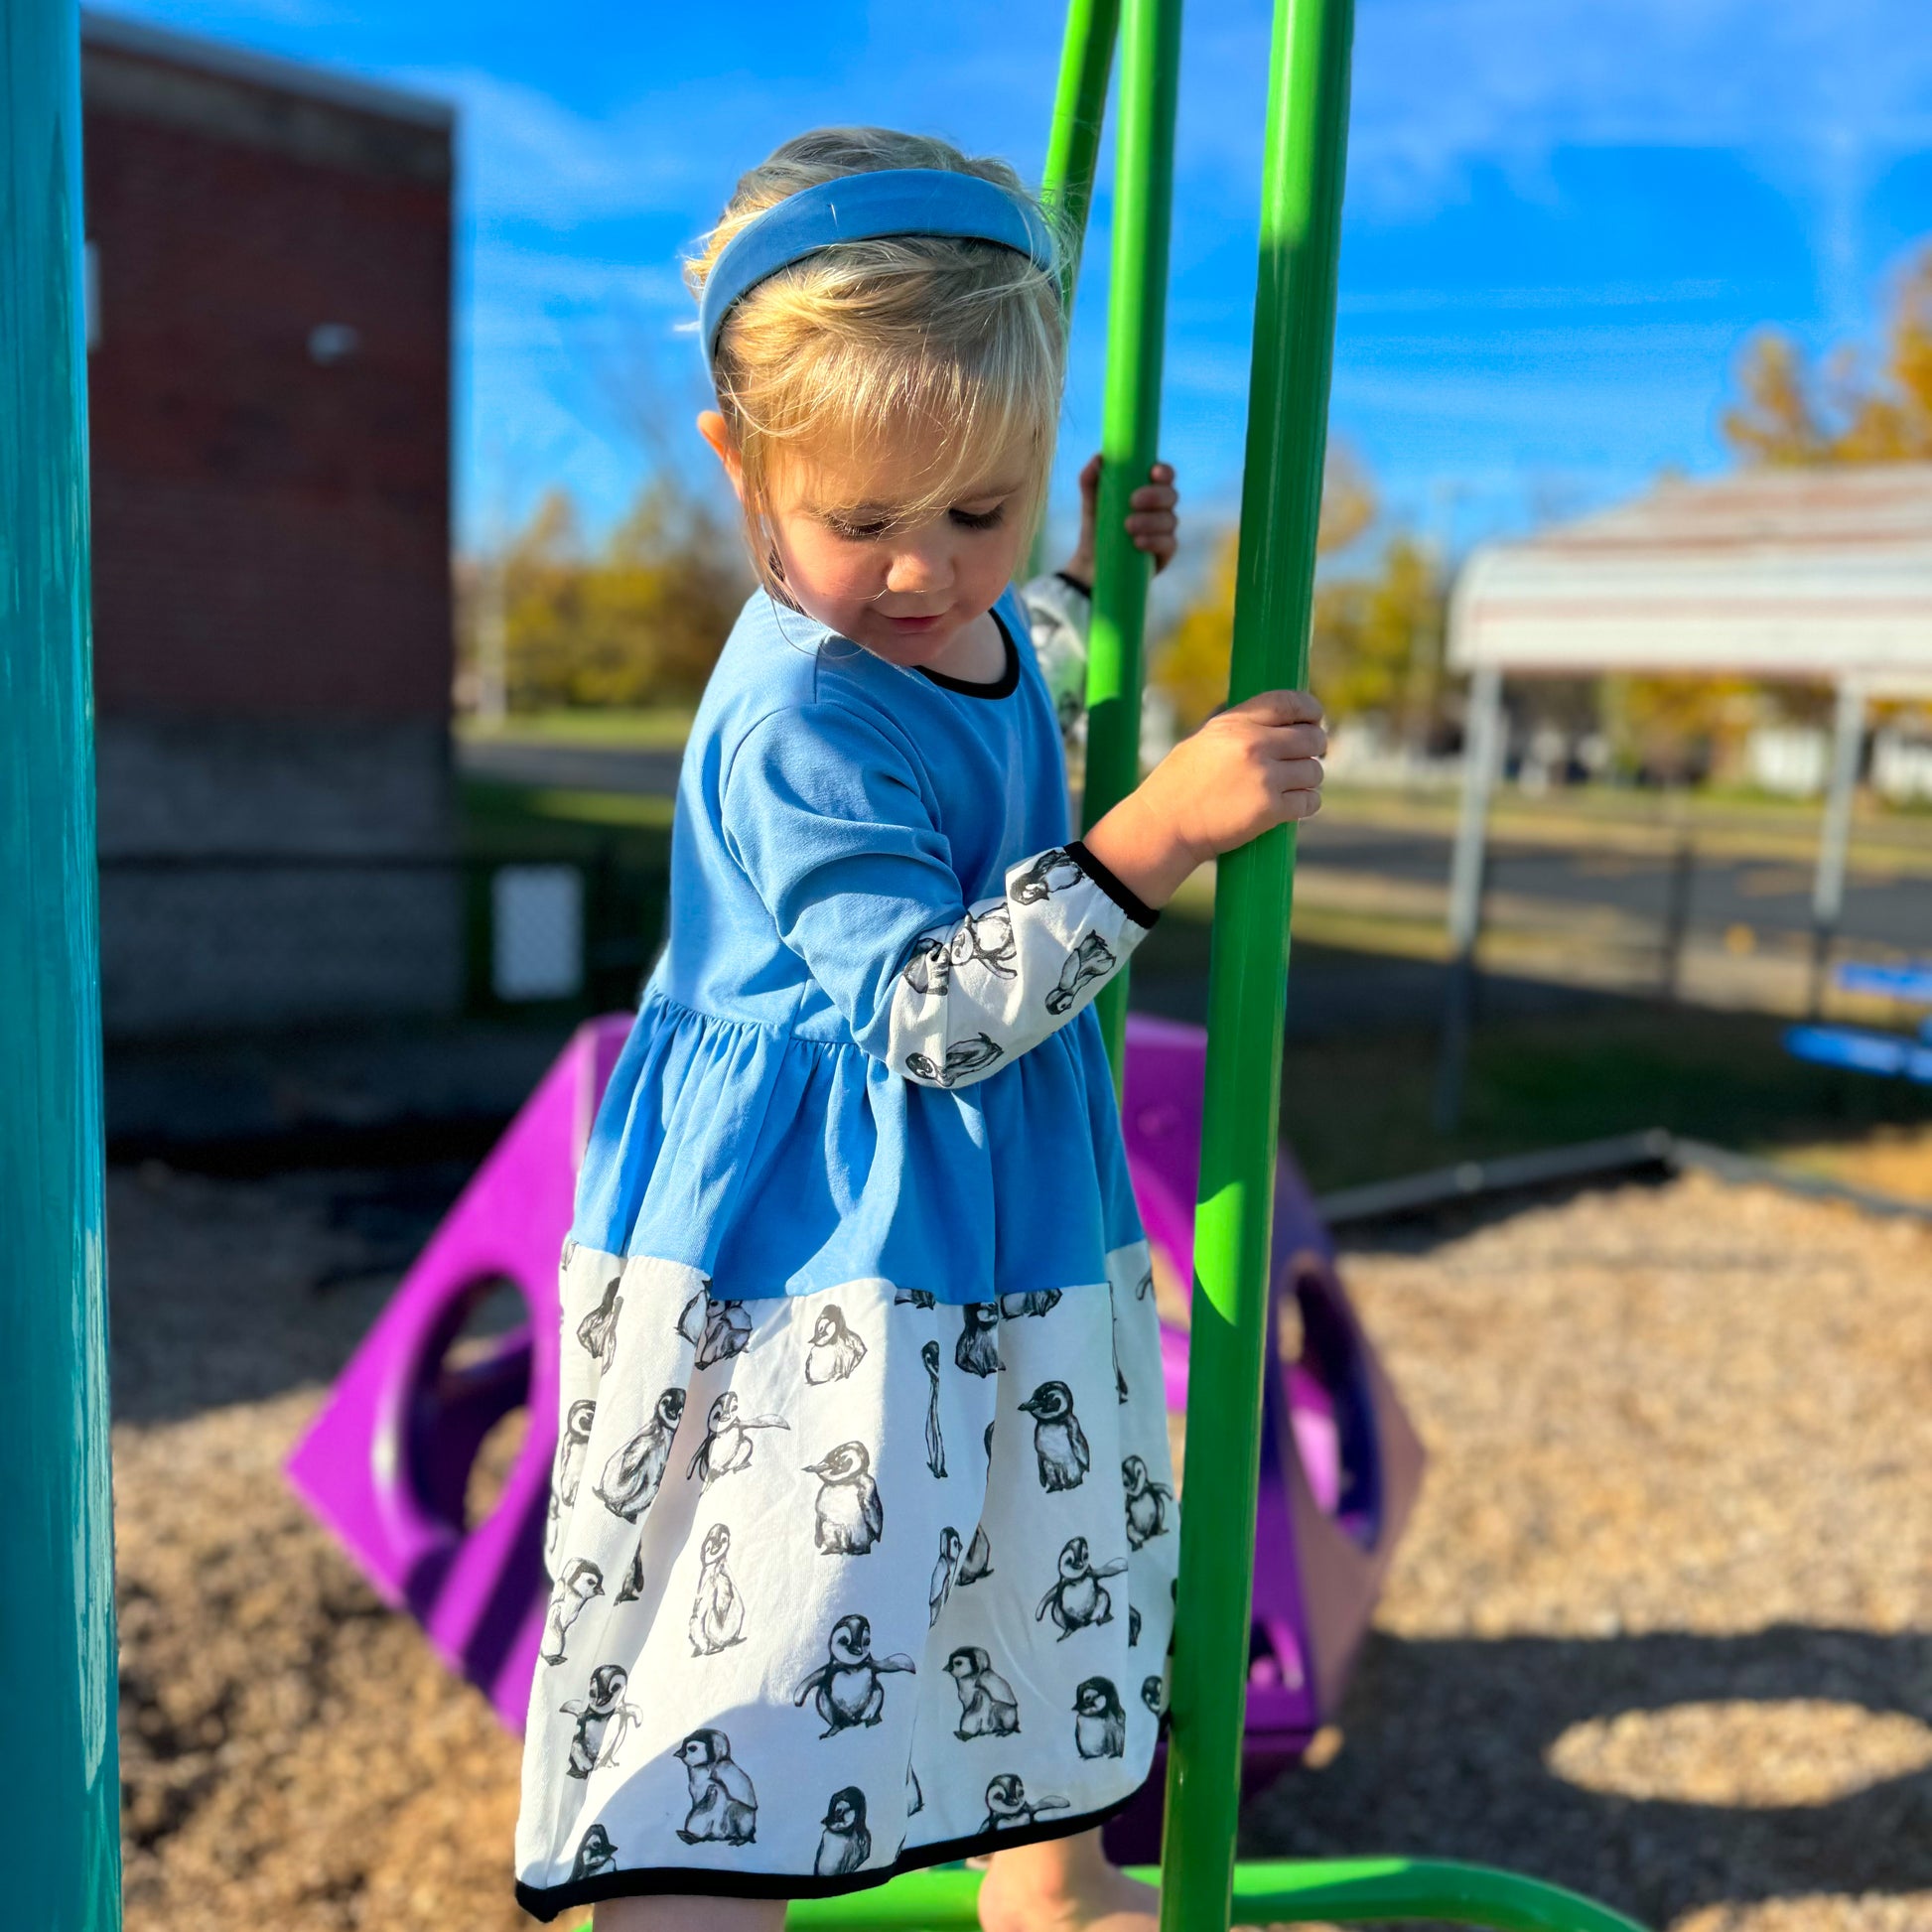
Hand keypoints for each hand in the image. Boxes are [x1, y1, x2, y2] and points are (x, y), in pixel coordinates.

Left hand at [1062, 456, 1179, 587]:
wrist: (1091, 565)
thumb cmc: (1096, 528)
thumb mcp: (1090, 503)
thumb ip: (1091, 479)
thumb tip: (1099, 458)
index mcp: (1148, 490)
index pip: (1165, 475)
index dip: (1164, 471)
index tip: (1152, 472)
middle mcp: (1161, 509)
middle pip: (1171, 495)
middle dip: (1154, 496)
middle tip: (1132, 502)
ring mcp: (1165, 531)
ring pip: (1170, 520)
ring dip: (1150, 521)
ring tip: (1128, 527)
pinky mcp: (1165, 553)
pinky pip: (1169, 544)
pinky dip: (1154, 541)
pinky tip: (1138, 543)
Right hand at [1081, 691, 1325, 910]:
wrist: (1163, 826)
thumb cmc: (1178, 785)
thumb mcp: (1200, 740)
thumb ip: (1232, 723)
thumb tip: (1267, 711)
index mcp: (1234, 723)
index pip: (1288, 702)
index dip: (1310, 709)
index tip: (1314, 718)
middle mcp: (1253, 745)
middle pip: (1311, 737)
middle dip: (1316, 747)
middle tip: (1309, 756)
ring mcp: (1264, 777)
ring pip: (1314, 771)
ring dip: (1310, 779)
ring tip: (1296, 785)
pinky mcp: (1270, 809)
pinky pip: (1310, 801)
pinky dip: (1307, 804)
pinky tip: (1297, 806)